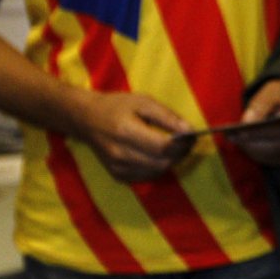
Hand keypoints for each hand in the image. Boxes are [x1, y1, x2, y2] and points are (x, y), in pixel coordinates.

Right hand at [78, 91, 193, 182]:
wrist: (87, 119)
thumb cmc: (118, 106)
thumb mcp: (144, 102)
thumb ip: (168, 117)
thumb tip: (189, 131)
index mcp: (125, 131)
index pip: (162, 147)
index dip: (182, 144)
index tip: (192, 136)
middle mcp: (119, 153)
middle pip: (162, 162)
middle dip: (180, 154)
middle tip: (186, 142)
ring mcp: (117, 167)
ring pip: (157, 172)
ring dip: (171, 161)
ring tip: (173, 146)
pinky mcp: (117, 175)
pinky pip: (147, 176)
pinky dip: (158, 167)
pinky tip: (157, 154)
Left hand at [229, 80, 279, 166]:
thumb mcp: (274, 90)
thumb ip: (262, 102)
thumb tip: (248, 120)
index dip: (260, 133)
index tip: (241, 133)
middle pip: (277, 147)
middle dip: (254, 144)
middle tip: (234, 139)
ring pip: (273, 156)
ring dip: (254, 150)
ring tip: (237, 140)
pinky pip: (273, 161)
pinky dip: (258, 154)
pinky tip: (247, 145)